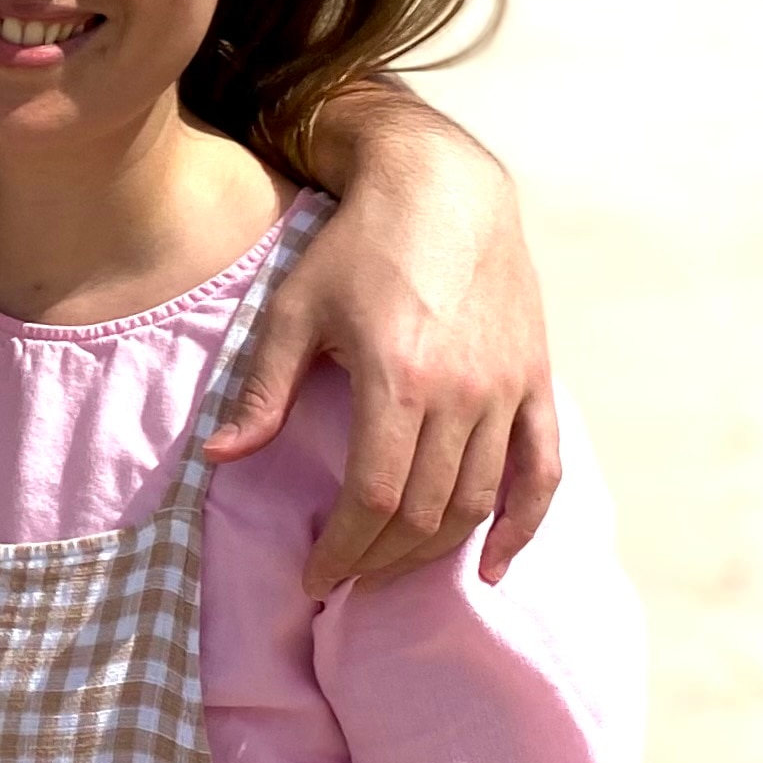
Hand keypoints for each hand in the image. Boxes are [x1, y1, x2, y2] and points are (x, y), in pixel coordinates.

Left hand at [210, 91, 561, 589]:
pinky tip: (494, 563)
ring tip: (392, 567)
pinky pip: (543, 470)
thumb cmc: (356, 245)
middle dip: (380, 559)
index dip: (343, 550)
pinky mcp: (535, 380)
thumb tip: (219, 458)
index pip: (374, 498)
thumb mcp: (294, 309)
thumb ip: (263, 390)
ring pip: (479, 502)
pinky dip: (522, 526)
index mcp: (398, 379)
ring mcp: (507, 389)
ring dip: (435, 551)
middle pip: (425, 512)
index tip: (315, 577)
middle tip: (346, 576)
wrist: (443, 185)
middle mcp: (462, 393)